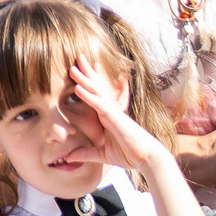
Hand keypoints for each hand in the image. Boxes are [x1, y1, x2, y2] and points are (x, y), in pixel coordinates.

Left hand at [68, 55, 166, 172]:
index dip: (89, 81)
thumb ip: (85, 153)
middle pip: (96, 87)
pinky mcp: (116, 118)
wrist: (147, 158)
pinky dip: (88, 96)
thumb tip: (68, 157)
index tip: (82, 69)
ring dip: (84, 79)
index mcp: (107, 117)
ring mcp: (113, 113)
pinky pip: (99, 105)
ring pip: (96, 92)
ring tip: (72, 68)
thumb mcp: (102, 154)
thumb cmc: (130, 155)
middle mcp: (110, 111)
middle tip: (78, 57)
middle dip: (87, 73)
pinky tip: (78, 88)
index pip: (96, 95)